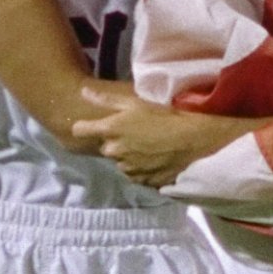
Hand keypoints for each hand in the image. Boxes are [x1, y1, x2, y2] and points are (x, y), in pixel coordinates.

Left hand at [69, 82, 232, 188]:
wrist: (193, 142)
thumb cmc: (165, 117)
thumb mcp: (136, 102)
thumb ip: (107, 100)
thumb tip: (83, 92)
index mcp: (109, 130)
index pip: (79, 130)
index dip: (85, 127)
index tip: (93, 125)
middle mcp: (113, 152)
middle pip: (106, 147)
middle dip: (117, 142)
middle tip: (137, 133)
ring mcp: (127, 169)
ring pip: (121, 162)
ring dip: (129, 156)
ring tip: (150, 147)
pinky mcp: (141, 181)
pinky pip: (136, 174)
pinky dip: (142, 168)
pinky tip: (156, 158)